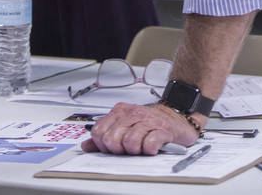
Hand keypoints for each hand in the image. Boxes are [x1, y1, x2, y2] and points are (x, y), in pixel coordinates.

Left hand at [81, 102, 201, 155]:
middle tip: (128, 149)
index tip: (112, 148)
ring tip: (141, 147)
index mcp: (119, 112)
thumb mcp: (124, 126)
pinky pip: (149, 143)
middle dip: (119, 150)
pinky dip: (149, 149)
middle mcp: (132, 114)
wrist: (175, 117)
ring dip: (135, 151)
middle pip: (112, 139)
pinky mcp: (163, 129)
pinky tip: (151, 147)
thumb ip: (104, 135)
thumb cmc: (149, 123)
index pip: (99, 132)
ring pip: (129, 142)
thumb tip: (87, 146)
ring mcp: (148, 120)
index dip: (103, 145)